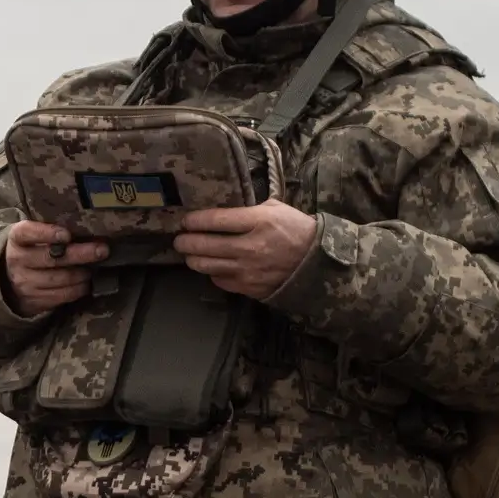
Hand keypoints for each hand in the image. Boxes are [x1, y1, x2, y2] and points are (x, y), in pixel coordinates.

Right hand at [1, 220, 109, 316]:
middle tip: (102, 250)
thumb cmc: (32, 251)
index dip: (47, 233)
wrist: (11, 282)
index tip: (67, 234)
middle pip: (51, 258)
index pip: (28, 233)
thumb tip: (88, 231)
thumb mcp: (32, 237)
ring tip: (94, 268)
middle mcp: (18, 260)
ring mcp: (25, 283)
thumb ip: (51, 232)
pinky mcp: (35, 301)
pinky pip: (63, 295)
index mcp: (17, 239)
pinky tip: (86, 282)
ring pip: (61, 279)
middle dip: (80, 254)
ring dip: (83, 273)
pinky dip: (79, 288)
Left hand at [173, 201, 317, 298]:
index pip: (215, 220)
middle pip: (204, 245)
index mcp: (258, 222)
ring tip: (189, 254)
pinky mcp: (249, 288)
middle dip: (185, 241)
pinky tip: (212, 267)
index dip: (194, 221)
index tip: (186, 221)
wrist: (318, 264)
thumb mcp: (277, 209)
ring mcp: (248, 270)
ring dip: (193, 259)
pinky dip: (213, 274)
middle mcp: (249, 247)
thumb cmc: (297, 230)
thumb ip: (249, 209)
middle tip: (180, 239)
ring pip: (206, 266)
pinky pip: (220, 281)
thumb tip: (223, 211)